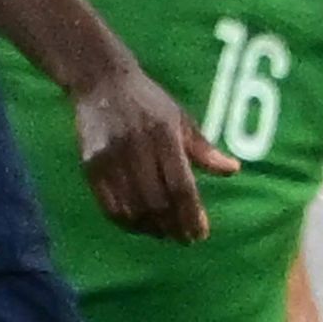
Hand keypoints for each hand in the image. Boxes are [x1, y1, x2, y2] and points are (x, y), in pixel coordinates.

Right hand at [73, 61, 233, 241]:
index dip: (191, 214)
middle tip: (185, 239)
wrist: (101, 82)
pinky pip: (108, 204)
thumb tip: (233, 170)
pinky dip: (125, 222)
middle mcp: (136, 148)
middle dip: (173, 226)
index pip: (180, 185)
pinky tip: (139, 227)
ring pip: (132, 207)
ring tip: (165, 235)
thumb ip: (204, 149)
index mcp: (164, 135)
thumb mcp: (181, 119)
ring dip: (150, 228)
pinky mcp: (90, 165)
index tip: (200, 234)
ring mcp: (109, 158)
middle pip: (156, 201)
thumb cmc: (149, 102)